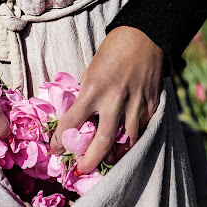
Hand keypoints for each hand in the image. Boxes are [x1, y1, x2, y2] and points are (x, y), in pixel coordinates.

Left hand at [50, 26, 163, 173]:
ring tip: (106, 163)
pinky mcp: (151, 106)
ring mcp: (136, 104)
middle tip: (81, 171)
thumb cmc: (111, 52)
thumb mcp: (90, 72)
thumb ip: (86, 97)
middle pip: (102, 142)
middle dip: (90, 162)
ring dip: (114, 156)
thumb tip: (78, 120)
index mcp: (93, 89)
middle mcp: (114, 100)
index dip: (60, 140)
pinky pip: (141, 131)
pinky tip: (124, 146)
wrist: (145, 36)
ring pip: (126, 142)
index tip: (56, 149)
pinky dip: (131, 141)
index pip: (71, 123)